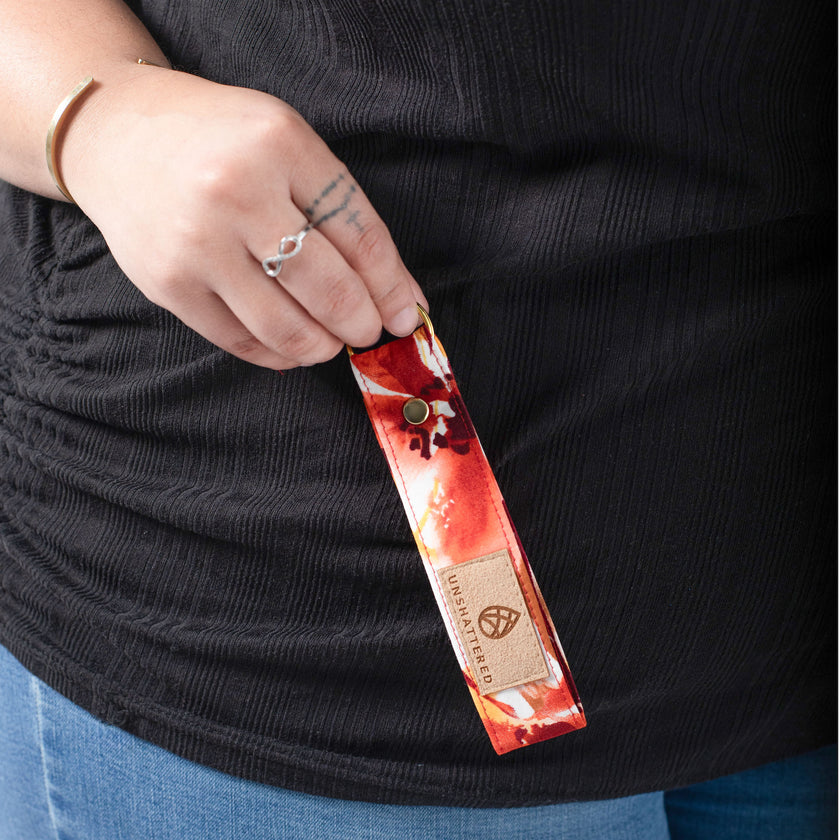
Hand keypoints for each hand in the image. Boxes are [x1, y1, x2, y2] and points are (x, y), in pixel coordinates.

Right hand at [60, 65, 427, 368]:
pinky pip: (240, 341)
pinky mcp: (169, 284)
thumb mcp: (289, 146)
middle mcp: (236, 193)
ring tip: (330, 340)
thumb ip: (343, 213)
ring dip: (323, 347)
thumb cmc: (221, 140)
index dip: (392, 288)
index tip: (408, 316)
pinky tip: (293, 347)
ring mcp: (197, 244)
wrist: (117, 135)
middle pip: (328, 289)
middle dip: (361, 325)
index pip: (360, 236)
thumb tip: (402, 298)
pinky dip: (279, 355)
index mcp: (280, 146)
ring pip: (286, 329)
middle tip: (367, 331)